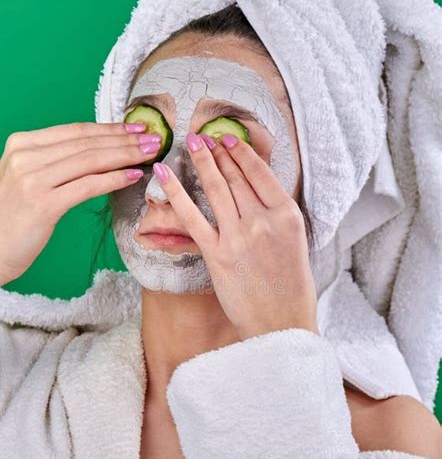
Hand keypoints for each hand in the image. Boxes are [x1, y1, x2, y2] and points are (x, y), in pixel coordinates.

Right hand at [0, 121, 156, 286]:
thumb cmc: (12, 219)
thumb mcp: (27, 179)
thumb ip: (54, 162)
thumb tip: (99, 152)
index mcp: (21, 144)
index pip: (75, 131)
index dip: (110, 128)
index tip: (136, 128)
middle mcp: (25, 156)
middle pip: (86, 143)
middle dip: (124, 139)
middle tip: (154, 138)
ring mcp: (31, 179)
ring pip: (89, 161)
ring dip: (125, 156)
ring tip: (150, 154)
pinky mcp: (42, 204)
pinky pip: (87, 186)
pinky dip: (113, 179)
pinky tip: (133, 176)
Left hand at [152, 132, 318, 340]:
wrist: (281, 323)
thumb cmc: (291, 288)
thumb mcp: (295, 243)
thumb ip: (276, 216)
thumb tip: (254, 195)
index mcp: (288, 215)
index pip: (261, 173)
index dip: (241, 152)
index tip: (228, 139)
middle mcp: (263, 220)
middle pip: (236, 177)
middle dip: (217, 152)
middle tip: (204, 135)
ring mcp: (238, 236)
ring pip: (216, 189)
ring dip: (200, 161)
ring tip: (190, 142)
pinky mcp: (216, 254)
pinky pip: (192, 216)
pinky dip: (175, 192)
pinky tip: (164, 174)